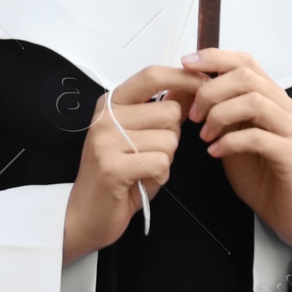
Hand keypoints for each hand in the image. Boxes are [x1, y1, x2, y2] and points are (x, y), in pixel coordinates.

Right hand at [62, 65, 205, 265]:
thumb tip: (191, 86)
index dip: (183, 78)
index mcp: (111, 103)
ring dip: (166, 159)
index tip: (204, 83)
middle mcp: (105, 117)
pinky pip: (161, 163)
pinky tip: (141, 181)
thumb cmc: (117, 175)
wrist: (86, 215)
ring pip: (169, 140)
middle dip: (173, 136)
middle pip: (170, 111)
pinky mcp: (112, 167)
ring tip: (143, 169)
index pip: (151, 76)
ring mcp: (105, 141)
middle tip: (151, 153)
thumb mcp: (140, 136)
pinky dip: (159, 176)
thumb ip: (162, 111)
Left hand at [184, 48, 291, 265]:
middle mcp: (284, 106)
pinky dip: (231, 142)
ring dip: (220, 115)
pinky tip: (216, 152)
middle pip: (246, 76)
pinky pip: (259, 137)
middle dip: (211, 90)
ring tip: (204, 135)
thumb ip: (217, 109)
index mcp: (270, 96)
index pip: (244, 61)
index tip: (186, 64)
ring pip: (254, 102)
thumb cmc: (258, 170)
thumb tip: (187, 87)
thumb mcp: (230, 132)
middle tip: (193, 115)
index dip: (214, 57)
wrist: (286, 210)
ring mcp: (291, 129)